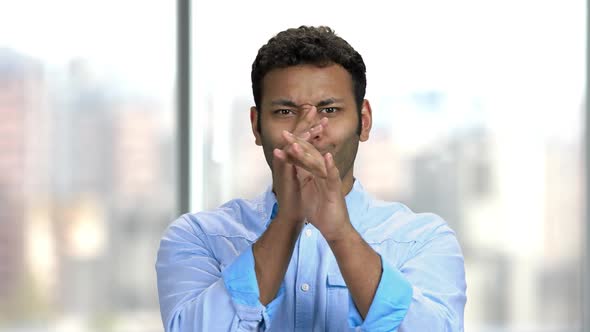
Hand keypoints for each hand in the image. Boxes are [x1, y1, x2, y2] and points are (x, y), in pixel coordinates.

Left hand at [275, 123, 352, 241]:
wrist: (333, 228)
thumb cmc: (320, 209)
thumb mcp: (305, 189)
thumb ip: (300, 175)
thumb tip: (291, 162)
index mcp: (314, 172)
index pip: (303, 155)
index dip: (293, 145)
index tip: (281, 136)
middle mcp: (322, 172)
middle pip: (310, 154)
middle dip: (297, 143)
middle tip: (285, 134)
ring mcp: (329, 179)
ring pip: (318, 163)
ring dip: (307, 153)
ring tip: (295, 144)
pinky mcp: (335, 190)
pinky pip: (333, 176)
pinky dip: (330, 166)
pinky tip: (327, 156)